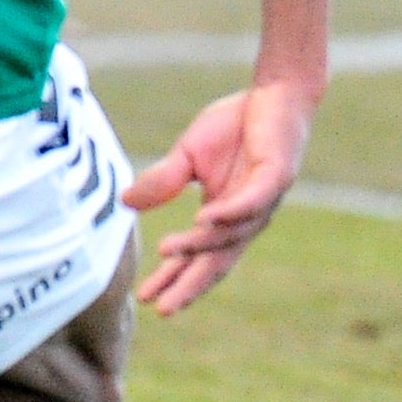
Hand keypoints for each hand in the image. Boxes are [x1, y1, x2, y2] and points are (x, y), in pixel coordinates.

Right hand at [121, 78, 318, 314]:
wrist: (273, 93)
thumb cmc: (234, 125)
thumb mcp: (187, 155)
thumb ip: (163, 181)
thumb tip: (126, 203)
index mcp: (223, 216)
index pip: (197, 257)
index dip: (173, 278)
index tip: (147, 299)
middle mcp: (245, 218)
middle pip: (217, 262)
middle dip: (190, 285)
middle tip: (165, 308)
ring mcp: (262, 201)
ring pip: (230, 235)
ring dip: (198, 245)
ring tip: (167, 249)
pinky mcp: (275, 177)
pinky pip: (250, 203)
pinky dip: (228, 214)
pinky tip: (204, 219)